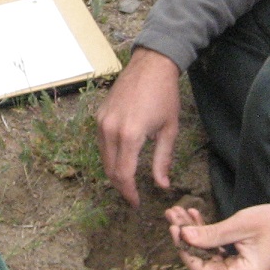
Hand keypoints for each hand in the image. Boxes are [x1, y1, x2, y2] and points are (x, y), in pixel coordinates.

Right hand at [96, 47, 181, 206]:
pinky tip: (122, 160)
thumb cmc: (165, 96)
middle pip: (110, 170)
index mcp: (130, 135)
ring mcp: (101, 122)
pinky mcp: (99, 116)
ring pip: (103, 158)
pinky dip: (110, 156)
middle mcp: (110, 130)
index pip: (123, 175)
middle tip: (133, 196)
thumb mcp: (169, 130)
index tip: (136, 203)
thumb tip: (162, 185)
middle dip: (121, 187)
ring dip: (114, 172)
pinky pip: (101, 144)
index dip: (129, 193)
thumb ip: (162, 160)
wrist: (150, 65)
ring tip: (128, 181)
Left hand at [166, 202, 269, 269]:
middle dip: (187, 237)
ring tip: (182, 213)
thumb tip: (182, 236)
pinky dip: (209, 242)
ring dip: (196, 237)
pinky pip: (219, 261)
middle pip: (203, 265)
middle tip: (173, 213)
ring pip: (209, 261)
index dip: (184, 248)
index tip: (173, 226)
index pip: (201, 269)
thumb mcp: (243, 225)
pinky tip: (197, 220)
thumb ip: (211, 234)